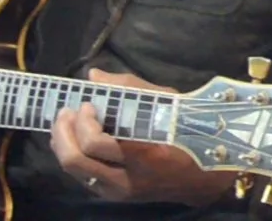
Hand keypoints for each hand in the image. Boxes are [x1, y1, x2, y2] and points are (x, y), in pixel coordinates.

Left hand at [52, 68, 236, 205]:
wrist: (208, 176)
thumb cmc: (192, 132)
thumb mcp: (168, 103)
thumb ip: (130, 88)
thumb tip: (94, 76)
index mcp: (144, 153)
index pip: (94, 143)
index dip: (83, 121)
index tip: (88, 103)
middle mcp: (126, 177)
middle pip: (75, 160)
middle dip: (63, 133)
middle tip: (67, 112)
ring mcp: (119, 190)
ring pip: (73, 171)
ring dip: (63, 144)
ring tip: (67, 124)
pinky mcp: (115, 195)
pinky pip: (82, 176)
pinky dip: (74, 156)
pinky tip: (78, 140)